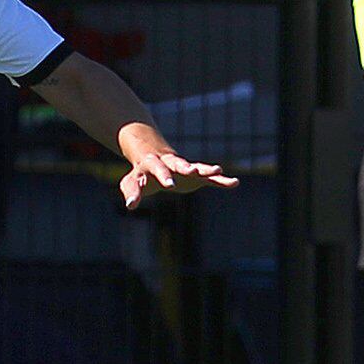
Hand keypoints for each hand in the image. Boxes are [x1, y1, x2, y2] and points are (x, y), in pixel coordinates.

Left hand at [119, 136, 238, 209]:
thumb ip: (131, 192)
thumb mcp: (132, 182)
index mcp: (153, 164)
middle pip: (177, 164)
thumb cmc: (142, 174)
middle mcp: (170, 163)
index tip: (167, 185)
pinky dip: (221, 180)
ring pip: (196, 167)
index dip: (162, 176)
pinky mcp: (196, 175)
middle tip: (191, 171)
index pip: (155, 169)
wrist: (155, 157)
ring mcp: (185, 168)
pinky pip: (210, 178)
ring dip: (205, 169)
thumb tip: (129, 205)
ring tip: (218, 170)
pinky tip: (234, 183)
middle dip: (184, 168)